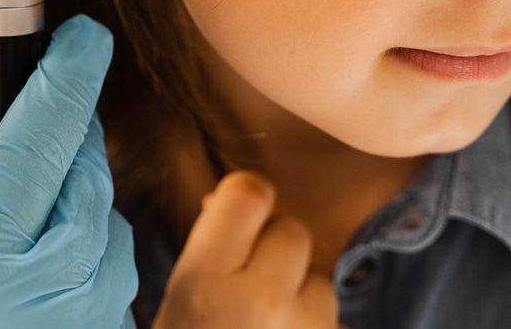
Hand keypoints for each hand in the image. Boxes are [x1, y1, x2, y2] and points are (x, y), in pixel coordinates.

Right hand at [0, 15, 137, 328]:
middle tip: (13, 112)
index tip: (85, 32)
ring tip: (2, 195)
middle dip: (58, 121)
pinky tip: (26, 245)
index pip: (45, 131)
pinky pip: (103, 252)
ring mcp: (95, 315)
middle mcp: (67, 284)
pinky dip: (74, 224)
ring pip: (98, 203)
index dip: (67, 70)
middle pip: (80, 160)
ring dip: (66, 174)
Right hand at [154, 172, 339, 328]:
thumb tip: (235, 196)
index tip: (237, 210)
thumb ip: (205, 250)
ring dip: (301, 297)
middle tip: (247, 286)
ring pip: (321, 281)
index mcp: (205, 287)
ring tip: (268, 325)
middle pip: (292, 231)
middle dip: (274, 249)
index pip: (248, 196)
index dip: (244, 197)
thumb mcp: (174, 305)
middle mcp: (262, 303)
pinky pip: (335, 321)